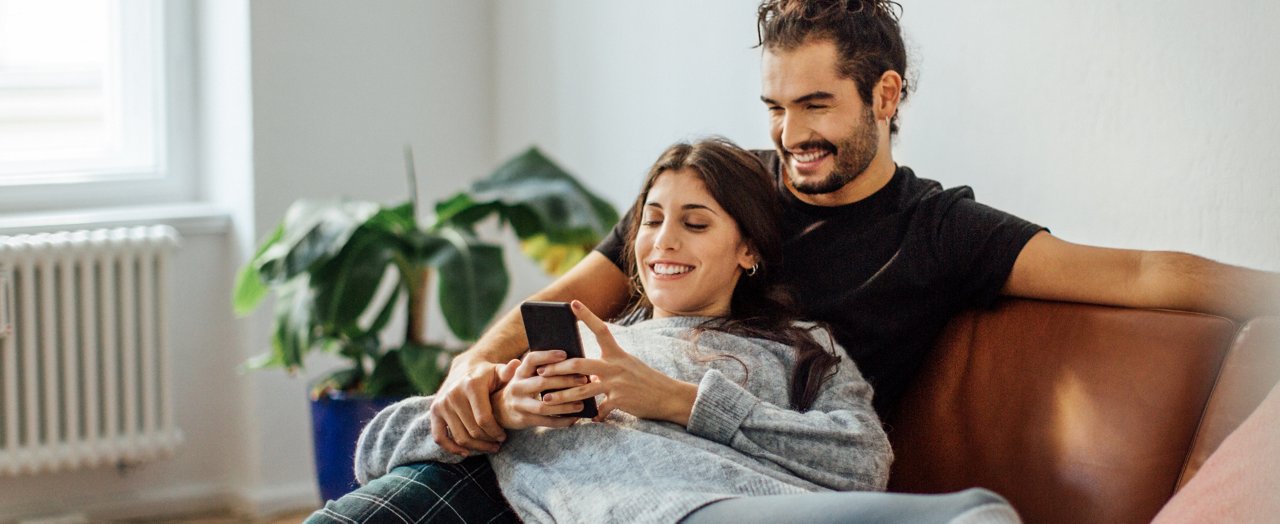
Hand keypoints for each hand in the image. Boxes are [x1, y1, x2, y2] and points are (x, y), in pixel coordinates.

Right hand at [427, 359, 508, 455]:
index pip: (484, 420)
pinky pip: (440, 437)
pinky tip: (466, 453)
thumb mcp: (498, 371)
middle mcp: (453, 394)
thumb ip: (508, 372)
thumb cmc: (487, 374)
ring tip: (489, 447)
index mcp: (471, 386)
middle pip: (473, 431)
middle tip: (498, 444)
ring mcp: (442, 404)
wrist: (464, 368)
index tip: (504, 436)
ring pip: (460, 437)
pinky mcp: (434, 411)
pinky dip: (451, 448)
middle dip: (488, 441)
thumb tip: (517, 365)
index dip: (496, 432)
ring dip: (476, 448)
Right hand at [491, 351, 585, 429]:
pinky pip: (546, 421)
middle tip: (584, 380)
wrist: (499, 410)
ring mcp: (520, 404)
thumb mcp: (522, 374)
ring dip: (565, 405)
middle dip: (565, 381)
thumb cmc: (521, 387)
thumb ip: (537, 366)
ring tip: (582, 403)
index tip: (565, 354)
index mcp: (519, 372)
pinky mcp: (524, 419)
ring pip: (545, 406)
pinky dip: (561, 421)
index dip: (547, 356)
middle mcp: (517, 387)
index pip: (532, 359)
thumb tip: (565, 357)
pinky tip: (574, 419)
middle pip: (542, 383)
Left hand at [538, 300, 697, 424]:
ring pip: (582, 389)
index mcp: (617, 353)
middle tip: (540, 371)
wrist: (668, 396)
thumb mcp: (627, 365)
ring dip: (562, 396)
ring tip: (547, 399)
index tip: (572, 303)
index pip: (600, 329)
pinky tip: (589, 418)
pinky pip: (600, 409)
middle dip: (557, 368)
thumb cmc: (645, 380)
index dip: (586, 315)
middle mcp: (615, 365)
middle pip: (579, 364)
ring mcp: (617, 383)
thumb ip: (606, 365)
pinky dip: (593, 415)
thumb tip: (585, 371)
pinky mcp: (620, 400)